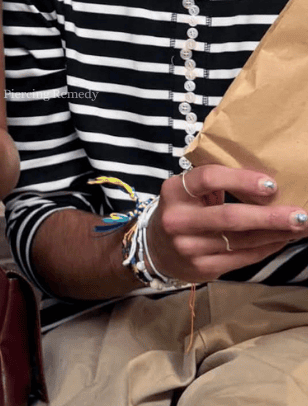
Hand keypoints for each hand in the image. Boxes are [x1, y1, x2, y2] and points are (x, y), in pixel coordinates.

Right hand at [146, 165, 307, 282]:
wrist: (154, 249)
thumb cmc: (181, 210)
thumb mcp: (186, 190)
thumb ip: (213, 183)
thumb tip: (262, 182)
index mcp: (175, 190)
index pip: (209, 179)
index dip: (241, 180)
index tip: (271, 185)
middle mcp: (179, 219)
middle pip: (230, 217)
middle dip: (270, 217)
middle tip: (299, 214)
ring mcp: (189, 247)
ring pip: (241, 241)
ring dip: (275, 234)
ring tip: (298, 227)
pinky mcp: (202, 268)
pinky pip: (242, 258)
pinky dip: (266, 249)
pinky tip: (281, 241)